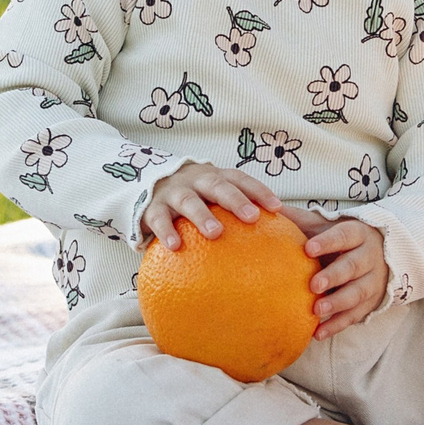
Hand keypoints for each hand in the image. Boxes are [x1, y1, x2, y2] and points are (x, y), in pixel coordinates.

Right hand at [141, 162, 283, 247]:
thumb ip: (237, 211)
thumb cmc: (194, 198)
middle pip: (216, 185)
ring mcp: (172, 192)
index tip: (277, 208)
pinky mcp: (152, 208)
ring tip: (216, 233)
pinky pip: (159, 219)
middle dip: (235, 200)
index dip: (258, 191)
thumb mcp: (213, 196)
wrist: (147, 185)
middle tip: (252, 217)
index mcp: (214, 177)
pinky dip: (166, 231)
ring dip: (202, 215)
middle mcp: (195, 180)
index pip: (240, 179)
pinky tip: (175, 247)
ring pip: (188, 200)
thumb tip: (274, 235)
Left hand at [302, 218, 387, 338]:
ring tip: (317, 311)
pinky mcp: (370, 303)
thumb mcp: (326, 225)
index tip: (308, 249)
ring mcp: (372, 282)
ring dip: (337, 303)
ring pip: (357, 293)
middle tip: (313, 285)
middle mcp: (369, 257)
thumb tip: (268, 206)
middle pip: (353, 266)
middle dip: (334, 276)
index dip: (328, 242)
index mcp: (358, 234)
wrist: (381, 254)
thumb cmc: (341, 239)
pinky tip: (318, 333)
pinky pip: (354, 315)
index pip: (344, 236)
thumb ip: (300, 219)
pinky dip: (337, 325)